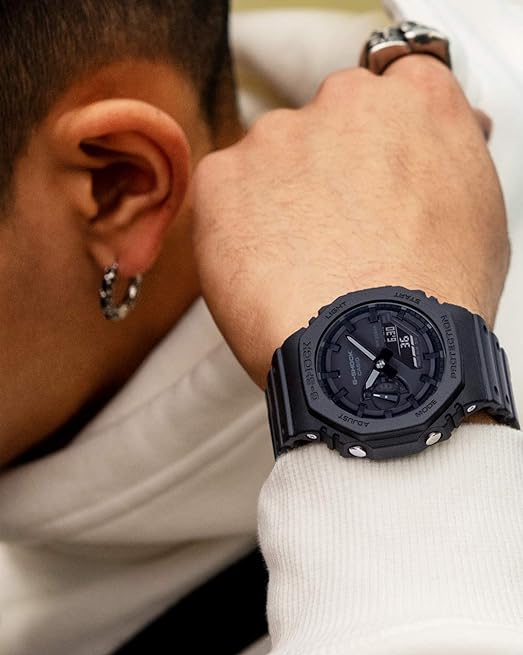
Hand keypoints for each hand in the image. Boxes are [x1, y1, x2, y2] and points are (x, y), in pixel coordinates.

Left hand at [193, 56, 508, 387]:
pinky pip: (224, 195)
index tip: (369, 175)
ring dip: (279, 201)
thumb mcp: (477, 214)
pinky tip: (264, 271)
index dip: (377, 143)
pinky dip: (235, 228)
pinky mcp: (223, 177)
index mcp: (416, 100)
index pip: (391, 91)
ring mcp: (279, 136)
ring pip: (271, 161)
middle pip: (325, 126)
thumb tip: (429, 152)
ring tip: (299, 267)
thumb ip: (444, 161)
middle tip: (335, 236)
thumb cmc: (432, 299)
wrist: (374, 349)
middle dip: (326, 172)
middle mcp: (345, 101)